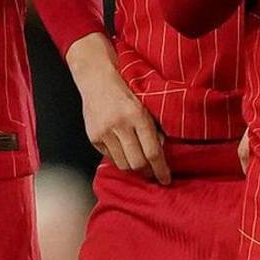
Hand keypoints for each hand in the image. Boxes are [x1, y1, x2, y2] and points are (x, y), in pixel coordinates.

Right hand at [68, 39, 171, 182]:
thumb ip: (154, 128)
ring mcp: (104, 132)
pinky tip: (122, 148)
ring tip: (137, 160)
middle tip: (152, 172)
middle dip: (147, 171)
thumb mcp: (145, 105)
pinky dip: (118, 157)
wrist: (96, 79)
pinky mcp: (93, 137)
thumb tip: (162, 153)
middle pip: (137, 163)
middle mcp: (120, 124)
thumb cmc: (125, 91)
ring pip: (123, 164)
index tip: (166, 180)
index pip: (152, 151)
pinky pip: (110, 157)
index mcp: (137, 115)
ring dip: (132, 165)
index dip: (161, 170)